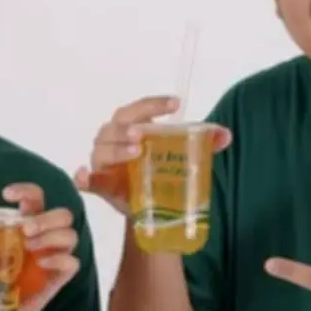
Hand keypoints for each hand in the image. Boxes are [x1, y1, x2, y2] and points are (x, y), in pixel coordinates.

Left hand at [0, 183, 79, 310]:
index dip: (26, 190)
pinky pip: (72, 263)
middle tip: (25, 228)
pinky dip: (59, 259)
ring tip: (29, 245)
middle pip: (63, 214)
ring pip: (71, 234)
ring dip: (51, 236)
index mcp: (28, 223)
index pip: (36, 197)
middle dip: (46, 218)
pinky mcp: (60, 276)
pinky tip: (41, 263)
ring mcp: (55, 256)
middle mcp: (46, 236)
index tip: (7, 194)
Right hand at [73, 95, 231, 214]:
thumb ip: (203, 144)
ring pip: (103, 150)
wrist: (150, 206)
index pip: (137, 109)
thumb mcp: (181, 155)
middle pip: (114, 126)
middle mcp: (112, 140)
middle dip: (127, 128)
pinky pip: (88, 182)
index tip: (176, 104)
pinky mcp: (101, 186)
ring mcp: (103, 163)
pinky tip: (84, 177)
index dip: (153, 104)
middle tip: (142, 134)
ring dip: (117, 149)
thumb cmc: (159, 169)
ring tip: (135, 152)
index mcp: (130, 126)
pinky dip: (85, 178)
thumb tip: (226, 135)